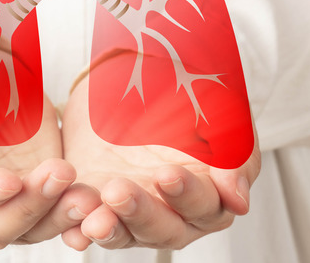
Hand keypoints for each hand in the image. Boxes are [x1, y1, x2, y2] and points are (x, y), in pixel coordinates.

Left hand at [60, 76, 260, 250]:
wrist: (136, 74)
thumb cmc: (186, 93)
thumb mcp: (218, 110)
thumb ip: (234, 153)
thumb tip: (238, 200)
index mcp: (210, 193)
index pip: (205, 206)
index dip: (187, 195)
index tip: (167, 175)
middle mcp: (173, 212)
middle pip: (164, 229)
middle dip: (141, 213)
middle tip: (119, 191)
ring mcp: (132, 212)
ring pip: (125, 234)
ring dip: (110, 229)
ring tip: (94, 219)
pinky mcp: (97, 206)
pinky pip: (86, 227)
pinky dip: (77, 229)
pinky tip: (71, 227)